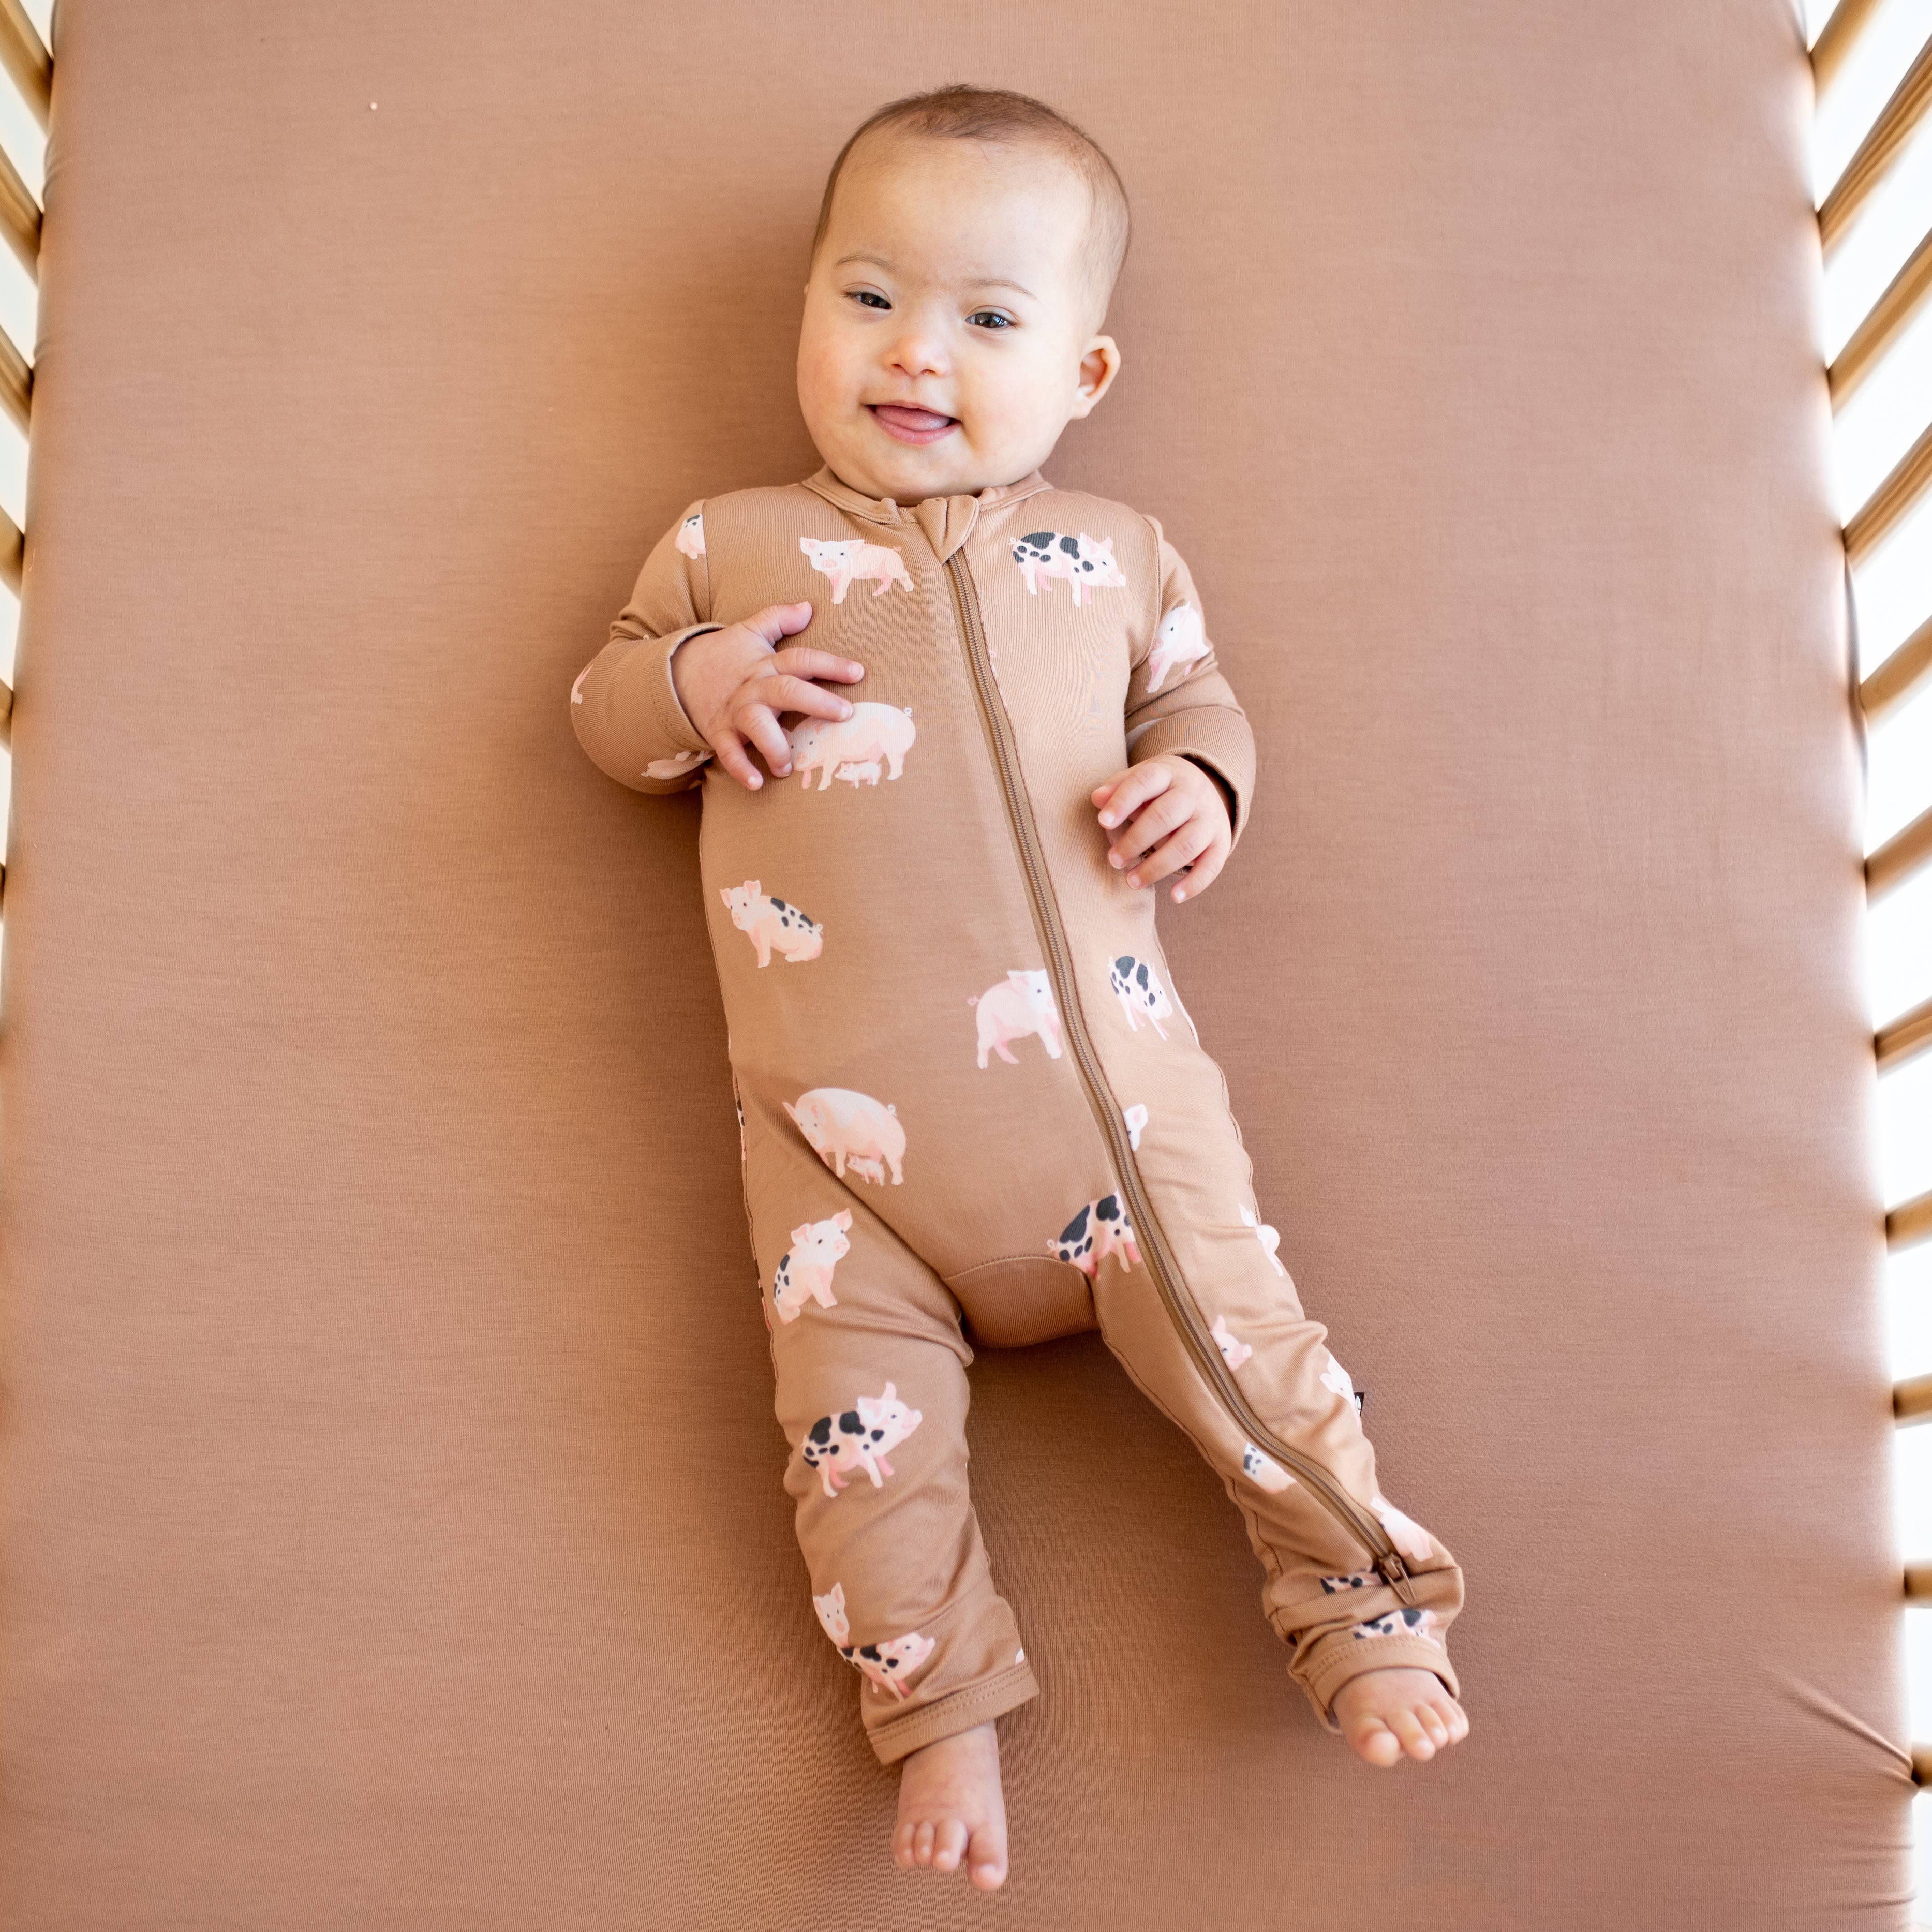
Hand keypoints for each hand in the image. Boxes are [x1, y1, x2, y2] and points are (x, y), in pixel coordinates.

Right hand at [670, 602, 864, 789]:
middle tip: (845, 714)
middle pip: (787, 690)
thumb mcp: (749, 632)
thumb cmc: (724, 657)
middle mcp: (754, 687)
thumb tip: (809, 606)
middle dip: (817, 701)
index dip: (830, 664)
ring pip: (757, 725)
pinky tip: (756, 784)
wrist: (676, 675)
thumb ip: (778, 618)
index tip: (859, 673)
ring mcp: (736, 711)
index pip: (802, 659)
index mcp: (766, 664)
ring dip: (776, 746)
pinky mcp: (719, 732)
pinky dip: (740, 768)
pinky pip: (729, 752)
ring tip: (790, 767)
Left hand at [1090, 754, 1230, 903]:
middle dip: (1135, 840)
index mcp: (1169, 773)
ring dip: (1157, 867)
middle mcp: (1193, 793)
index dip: (1123, 802)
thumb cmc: (1160, 791)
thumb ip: (1118, 788)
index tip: (1103, 822)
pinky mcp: (1221, 842)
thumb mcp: (1140, 780)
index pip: (1145, 781)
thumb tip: (1097, 798)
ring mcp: (1210, 818)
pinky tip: (1174, 897)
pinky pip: (1212, 865)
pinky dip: (1194, 884)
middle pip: (1165, 815)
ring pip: (1186, 844)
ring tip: (1131, 881)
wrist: (1207, 791)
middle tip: (1114, 860)